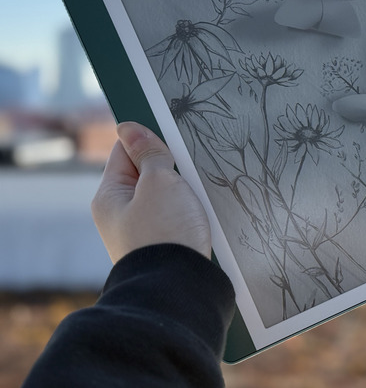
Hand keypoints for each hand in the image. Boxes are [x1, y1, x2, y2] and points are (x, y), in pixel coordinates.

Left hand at [92, 121, 211, 262]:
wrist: (179, 290)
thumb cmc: (165, 234)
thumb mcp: (160, 182)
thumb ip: (149, 154)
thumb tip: (129, 128)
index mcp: (110, 196)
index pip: (125, 151)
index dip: (150, 140)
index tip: (174, 137)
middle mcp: (120, 215)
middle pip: (147, 174)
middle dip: (171, 168)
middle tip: (191, 169)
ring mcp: (141, 232)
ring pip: (165, 197)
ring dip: (184, 191)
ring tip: (199, 196)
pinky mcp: (163, 246)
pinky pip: (176, 218)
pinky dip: (189, 211)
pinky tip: (202, 215)